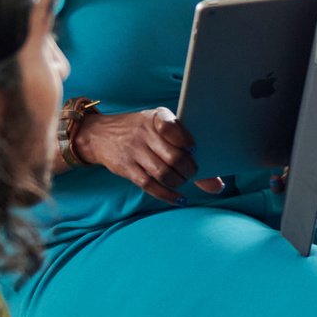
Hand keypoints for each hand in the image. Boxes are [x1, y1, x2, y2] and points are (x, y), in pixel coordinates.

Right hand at [78, 109, 196, 204]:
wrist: (99, 134)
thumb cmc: (140, 131)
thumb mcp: (157, 125)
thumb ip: (184, 143)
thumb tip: (217, 184)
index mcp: (156, 118)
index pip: (172, 127)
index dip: (187, 142)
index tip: (195, 150)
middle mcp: (144, 133)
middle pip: (174, 157)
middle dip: (190, 170)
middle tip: (192, 172)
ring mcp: (134, 151)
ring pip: (164, 173)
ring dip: (179, 182)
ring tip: (183, 181)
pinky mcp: (126, 168)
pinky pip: (150, 186)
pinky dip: (168, 195)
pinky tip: (179, 199)